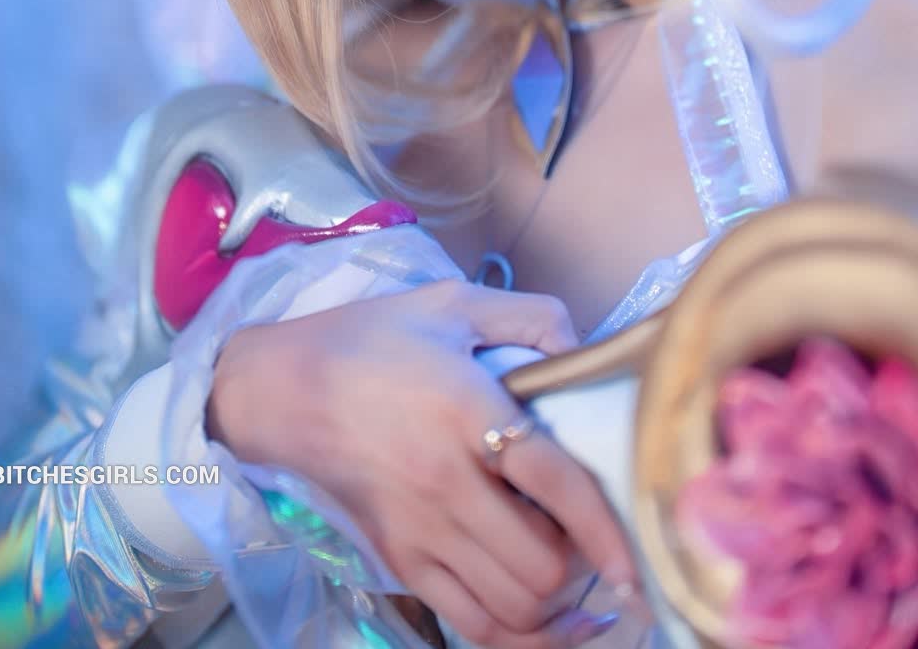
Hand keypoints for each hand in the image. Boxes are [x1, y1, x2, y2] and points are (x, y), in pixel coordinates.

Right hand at [208, 279, 638, 648]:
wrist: (281, 388)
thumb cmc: (372, 340)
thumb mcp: (452, 302)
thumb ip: (531, 317)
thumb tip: (584, 354)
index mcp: (467, 410)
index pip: (553, 481)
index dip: (604, 526)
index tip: (636, 555)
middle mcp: (447, 482)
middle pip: (540, 564)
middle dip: (582, 562)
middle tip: (590, 535)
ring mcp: (420, 530)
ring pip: (513, 606)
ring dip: (555, 602)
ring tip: (572, 573)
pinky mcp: (400, 559)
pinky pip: (471, 625)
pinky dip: (517, 636)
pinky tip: (544, 620)